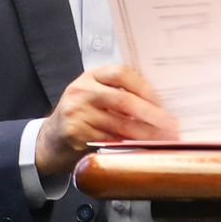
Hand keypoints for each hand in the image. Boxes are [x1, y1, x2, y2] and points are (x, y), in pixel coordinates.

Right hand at [37, 64, 178, 179]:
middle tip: (171, 124)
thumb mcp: (96, 96)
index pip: (122, 74)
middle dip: (152, 114)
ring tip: (163, 139)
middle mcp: (82, 91)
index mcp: (91, 76)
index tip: (163, 102)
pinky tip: (141, 147)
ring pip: (119, 124)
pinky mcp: (74, 134)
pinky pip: (108, 140)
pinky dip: (128, 144)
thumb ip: (119, 93)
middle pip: (123, 100)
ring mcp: (76, 112)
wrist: (50, 140)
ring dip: (145, 134)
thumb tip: (161, 103)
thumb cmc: (82, 116)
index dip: (145, 87)